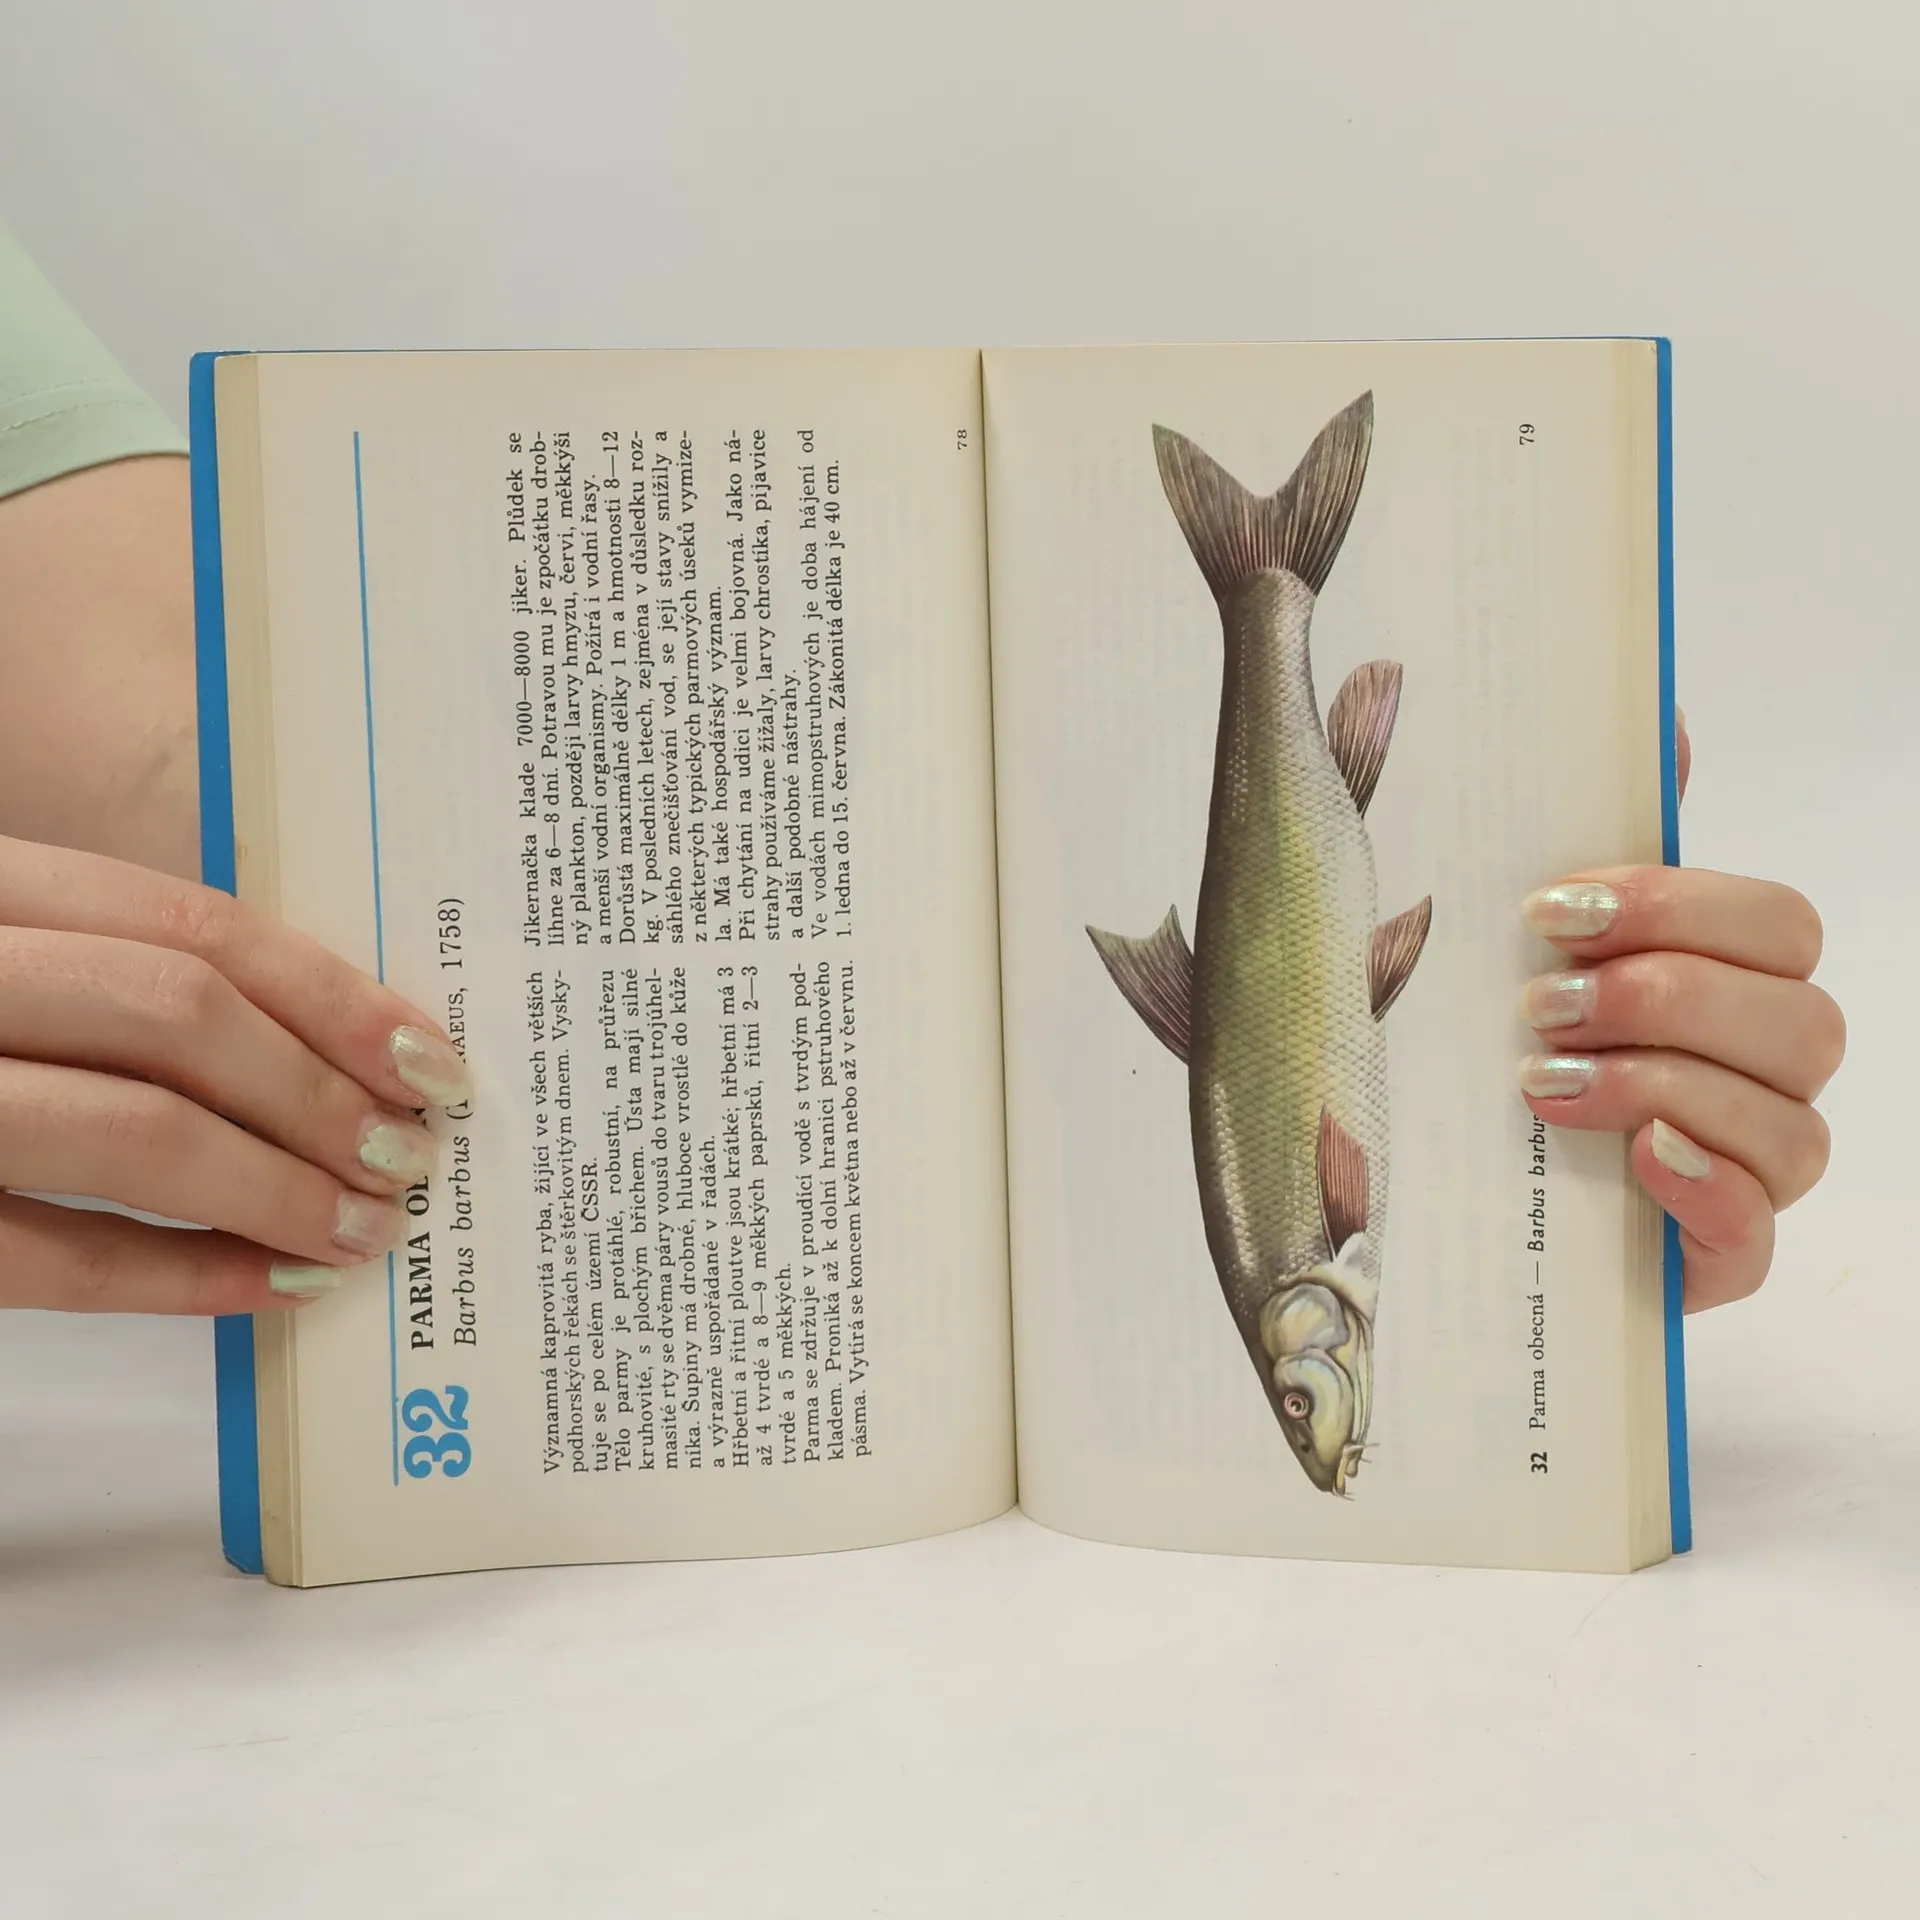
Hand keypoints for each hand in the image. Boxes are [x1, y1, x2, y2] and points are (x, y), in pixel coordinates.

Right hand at [0, 835, 472, 1314]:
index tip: (430, 1056)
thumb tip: (316, 1037)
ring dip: (275, 1189)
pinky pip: (48, 1253)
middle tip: (411, 1154)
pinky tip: (267, 1291)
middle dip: (320, 1092)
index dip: (331, 993)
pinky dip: (178, 1275)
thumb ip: (112, 972)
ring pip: (128, 1128)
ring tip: (365, 1230)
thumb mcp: (12, 960)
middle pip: (178, 1015)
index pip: (191, 922)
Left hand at [1516, 717, 1841, 1309]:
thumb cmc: (1496, 1048)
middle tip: (1544, 1005)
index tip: (1553, 912)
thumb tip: (1662, 720)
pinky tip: (1635, 1161)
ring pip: (1790, 1124)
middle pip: (1801, 1018)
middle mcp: (1762, 1074)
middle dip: (1667, 999)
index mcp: (1730, 982)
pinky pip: (1756, 1229)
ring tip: (1543, 1083)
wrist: (1443, 1193)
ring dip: (1662, 1087)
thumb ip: (1596, 843)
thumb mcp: (1517, 945)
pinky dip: (1702, 1188)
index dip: (1678, 908)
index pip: (1776, 924)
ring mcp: (1749, 1170)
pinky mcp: (1716, 1258)